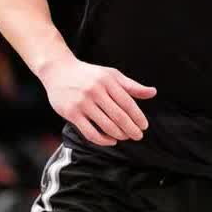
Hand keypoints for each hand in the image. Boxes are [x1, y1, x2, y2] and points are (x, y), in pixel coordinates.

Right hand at [41, 56, 155, 145]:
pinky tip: (111, 141)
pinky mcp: (71, 113)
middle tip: (138, 136)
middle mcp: (95, 91)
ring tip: (125, 137)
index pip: (127, 103)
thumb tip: (153, 93)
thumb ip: (131, 86)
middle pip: (119, 116)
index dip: (138, 117)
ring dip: (119, 135)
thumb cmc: (88, 74)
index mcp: (107, 81)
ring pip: (106, 125)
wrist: (58, 70)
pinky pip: (90, 132)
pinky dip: (103, 140)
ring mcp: (82, 103)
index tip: (144, 126)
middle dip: (131, 129)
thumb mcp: (111, 74)